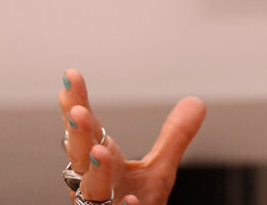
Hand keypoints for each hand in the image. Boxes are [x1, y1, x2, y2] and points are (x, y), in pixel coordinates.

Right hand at [59, 69, 205, 204]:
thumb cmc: (135, 204)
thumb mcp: (159, 170)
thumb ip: (174, 137)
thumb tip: (197, 102)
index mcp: (101, 163)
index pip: (86, 129)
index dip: (77, 103)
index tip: (70, 75)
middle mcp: (94, 184)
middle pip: (80, 157)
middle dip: (79, 135)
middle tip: (78, 112)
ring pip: (91, 190)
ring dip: (96, 170)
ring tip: (101, 152)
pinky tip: (130, 201)